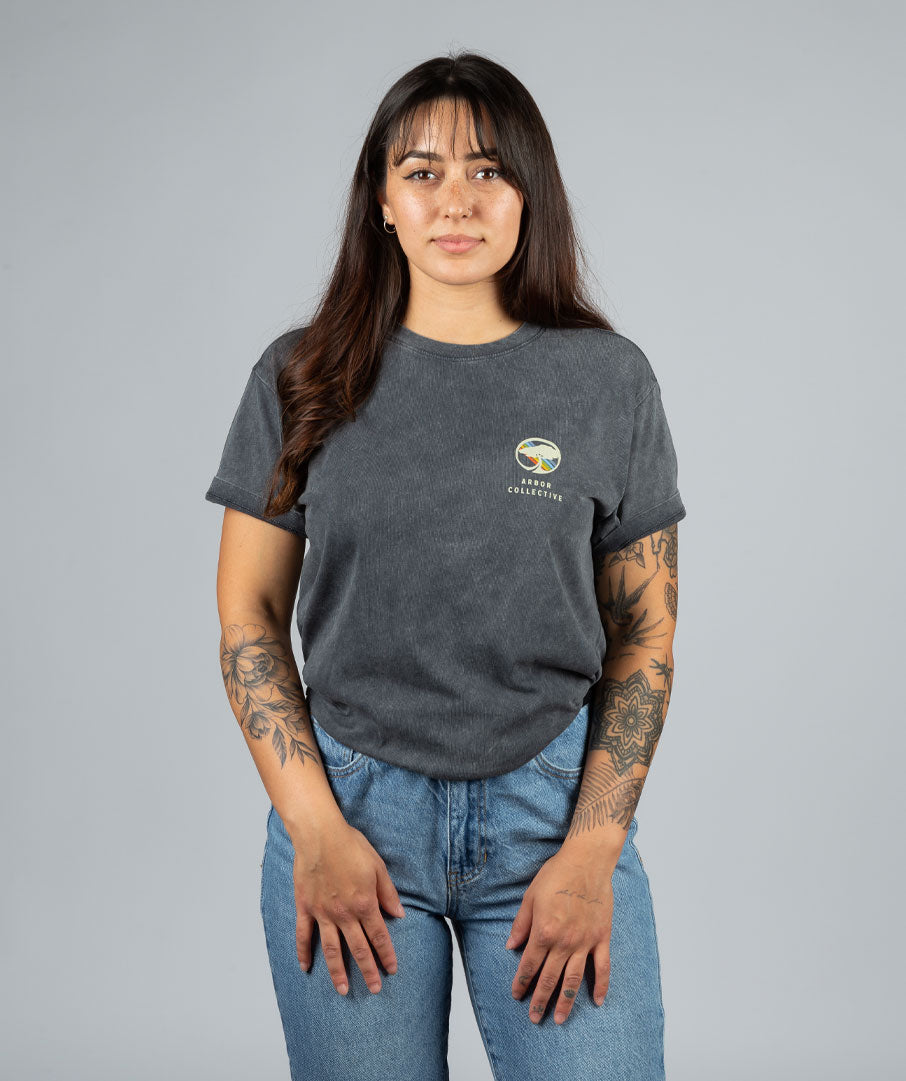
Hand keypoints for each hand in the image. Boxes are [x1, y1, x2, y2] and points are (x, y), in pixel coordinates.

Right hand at [292, 819, 405, 994]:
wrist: (320, 834)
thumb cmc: (351, 845)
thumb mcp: (377, 866)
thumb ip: (388, 893)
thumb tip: (399, 914)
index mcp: (364, 903)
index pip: (379, 936)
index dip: (386, 954)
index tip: (392, 970)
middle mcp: (344, 913)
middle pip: (358, 948)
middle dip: (368, 971)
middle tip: (375, 989)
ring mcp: (323, 912)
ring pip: (331, 949)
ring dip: (337, 971)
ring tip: (343, 990)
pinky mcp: (305, 907)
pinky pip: (303, 935)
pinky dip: (303, 952)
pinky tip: (306, 967)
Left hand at [506, 847, 615, 1023]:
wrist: (586, 861)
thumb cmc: (556, 875)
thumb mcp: (530, 897)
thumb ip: (521, 924)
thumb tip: (510, 947)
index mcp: (543, 932)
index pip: (529, 964)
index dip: (521, 982)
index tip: (516, 995)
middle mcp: (564, 942)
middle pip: (549, 978)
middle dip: (540, 1000)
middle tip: (534, 1018)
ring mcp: (585, 942)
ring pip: (573, 979)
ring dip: (565, 1001)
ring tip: (559, 1019)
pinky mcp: (601, 938)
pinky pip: (602, 967)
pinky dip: (600, 986)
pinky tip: (596, 1001)